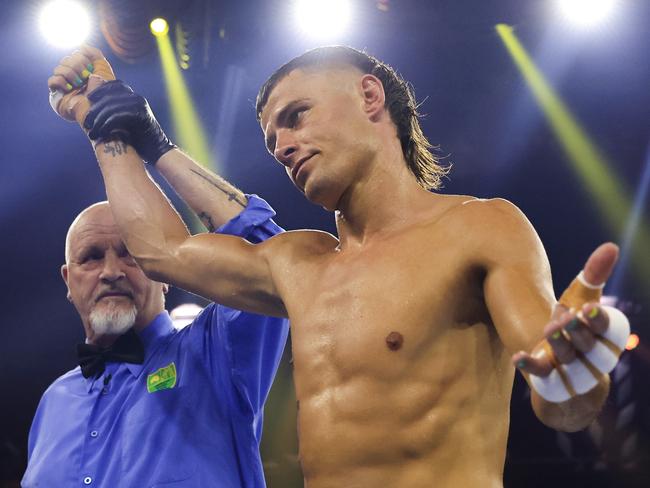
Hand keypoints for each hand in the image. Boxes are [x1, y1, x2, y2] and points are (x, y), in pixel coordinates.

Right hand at [47, 45, 114, 123]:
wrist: (100, 106)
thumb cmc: (104, 89)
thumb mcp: (103, 68)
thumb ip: (94, 53)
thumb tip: (81, 46)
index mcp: (84, 70)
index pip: (75, 55)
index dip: (81, 58)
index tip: (90, 68)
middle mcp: (74, 77)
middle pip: (66, 60)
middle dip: (76, 66)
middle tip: (85, 77)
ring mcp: (65, 85)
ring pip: (58, 68)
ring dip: (70, 74)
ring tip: (79, 84)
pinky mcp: (58, 94)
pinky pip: (52, 80)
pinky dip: (61, 82)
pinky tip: (69, 88)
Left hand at [83, 80, 175, 164]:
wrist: (157, 150)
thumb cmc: (139, 139)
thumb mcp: (123, 123)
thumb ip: (112, 113)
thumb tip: (94, 108)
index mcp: (133, 97)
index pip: (114, 85)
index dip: (99, 89)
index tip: (89, 99)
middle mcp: (137, 99)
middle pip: (110, 94)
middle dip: (95, 109)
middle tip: (86, 124)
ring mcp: (140, 106)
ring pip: (112, 106)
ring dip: (99, 120)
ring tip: (92, 134)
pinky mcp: (141, 116)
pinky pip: (118, 116)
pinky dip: (107, 125)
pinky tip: (102, 134)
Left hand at [513, 243, 629, 401]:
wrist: (566, 375)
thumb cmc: (574, 327)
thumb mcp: (581, 300)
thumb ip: (594, 276)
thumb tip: (611, 246)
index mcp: (604, 336)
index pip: (609, 329)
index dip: (600, 319)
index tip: (588, 306)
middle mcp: (592, 356)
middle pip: (590, 345)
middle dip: (579, 331)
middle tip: (565, 316)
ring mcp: (572, 371)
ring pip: (570, 361)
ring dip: (561, 346)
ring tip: (549, 328)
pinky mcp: (550, 382)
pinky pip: (544, 378)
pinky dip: (532, 367)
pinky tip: (518, 357)